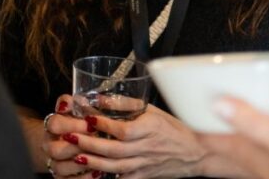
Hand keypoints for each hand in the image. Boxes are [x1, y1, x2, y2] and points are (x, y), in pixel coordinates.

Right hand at [39, 94, 97, 177]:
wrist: (68, 139)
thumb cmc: (78, 121)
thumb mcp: (78, 108)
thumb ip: (78, 102)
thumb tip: (80, 99)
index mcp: (52, 125)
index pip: (54, 124)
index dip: (72, 125)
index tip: (90, 125)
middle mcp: (49, 145)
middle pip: (55, 149)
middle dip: (77, 147)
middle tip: (95, 144)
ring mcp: (53, 162)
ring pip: (60, 168)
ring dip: (80, 164)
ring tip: (99, 160)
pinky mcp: (60, 177)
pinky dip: (83, 178)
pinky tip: (97, 173)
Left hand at [61, 103, 223, 178]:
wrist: (196, 153)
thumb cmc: (175, 128)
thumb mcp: (153, 110)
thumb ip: (126, 104)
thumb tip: (100, 98)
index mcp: (151, 128)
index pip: (124, 129)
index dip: (104, 124)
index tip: (88, 117)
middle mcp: (147, 148)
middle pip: (115, 149)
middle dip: (90, 144)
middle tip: (71, 137)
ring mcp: (145, 165)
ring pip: (116, 167)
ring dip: (94, 161)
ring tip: (76, 154)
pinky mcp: (144, 177)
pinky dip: (107, 178)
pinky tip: (92, 174)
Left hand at [198, 97, 268, 178]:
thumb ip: (251, 121)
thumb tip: (219, 104)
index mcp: (247, 153)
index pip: (210, 140)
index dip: (196, 126)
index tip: (186, 111)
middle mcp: (256, 158)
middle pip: (228, 140)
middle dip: (219, 123)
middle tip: (212, 105)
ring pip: (253, 138)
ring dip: (248, 122)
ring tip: (245, 104)